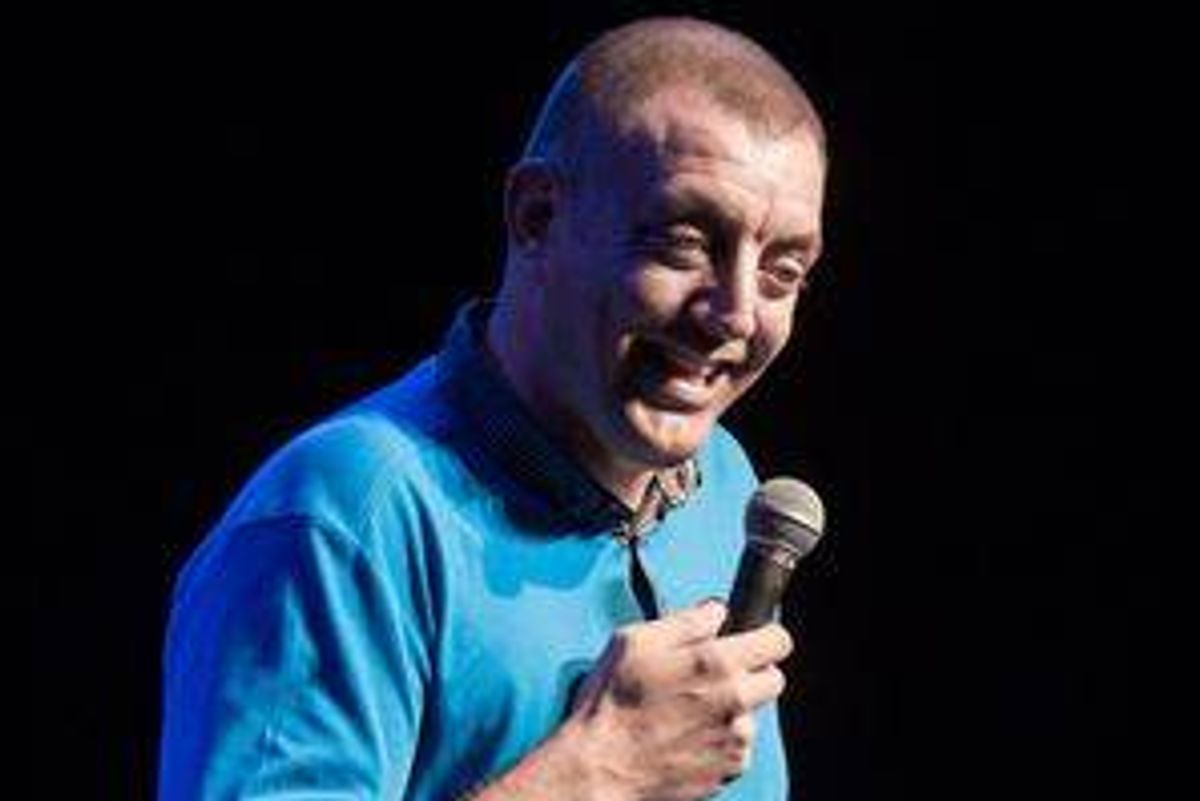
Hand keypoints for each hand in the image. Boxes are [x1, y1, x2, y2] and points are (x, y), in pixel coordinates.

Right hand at [564, 600, 792, 800]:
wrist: (601, 766)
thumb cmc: (613, 702)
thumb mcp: (635, 640)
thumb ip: (686, 620)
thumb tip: (716, 612)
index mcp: (716, 662)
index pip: (777, 640)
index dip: (764, 635)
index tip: (753, 639)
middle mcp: (735, 700)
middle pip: (773, 678)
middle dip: (751, 672)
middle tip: (716, 675)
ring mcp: (736, 737)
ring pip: (753, 712)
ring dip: (733, 708)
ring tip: (691, 711)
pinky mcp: (730, 767)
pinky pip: (739, 745)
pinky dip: (722, 739)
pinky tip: (690, 736)